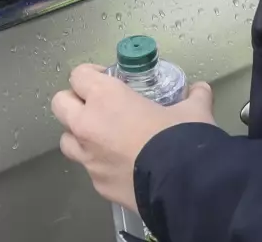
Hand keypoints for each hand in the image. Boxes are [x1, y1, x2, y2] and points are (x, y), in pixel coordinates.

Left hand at [51, 64, 216, 210]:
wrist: (184, 186)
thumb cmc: (180, 138)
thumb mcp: (193, 111)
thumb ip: (194, 97)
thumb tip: (201, 90)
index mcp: (105, 98)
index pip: (78, 75)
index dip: (90, 74)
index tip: (106, 79)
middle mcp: (88, 125)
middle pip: (60, 104)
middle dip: (74, 101)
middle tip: (97, 105)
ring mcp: (89, 158)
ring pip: (67, 140)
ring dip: (79, 135)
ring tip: (103, 136)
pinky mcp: (97, 184)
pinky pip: (89, 169)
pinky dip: (99, 164)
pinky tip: (121, 165)